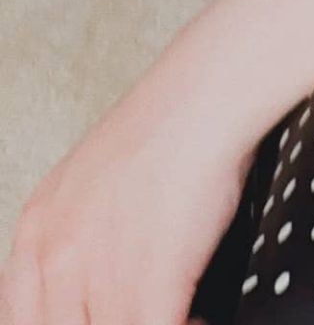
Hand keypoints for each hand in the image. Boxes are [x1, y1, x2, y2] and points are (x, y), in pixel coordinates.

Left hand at [0, 53, 255, 324]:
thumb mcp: (90, 175)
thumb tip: (89, 272)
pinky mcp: (147, 283)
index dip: (62, 323)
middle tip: (139, 311)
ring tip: (180, 312)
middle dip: (108, 322)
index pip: (21, 317)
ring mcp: (97, 274)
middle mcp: (55, 257)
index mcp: (36, 230)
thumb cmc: (167, 125)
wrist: (207, 95)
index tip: (95, 314)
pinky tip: (199, 315)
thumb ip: (76, 231)